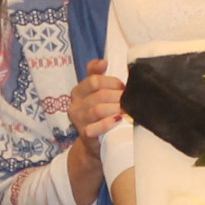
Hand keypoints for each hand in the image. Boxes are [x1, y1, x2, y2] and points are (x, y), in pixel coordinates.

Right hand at [64, 61, 125, 204]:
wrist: (96, 143)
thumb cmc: (101, 114)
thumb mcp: (98, 93)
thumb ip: (97, 75)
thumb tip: (102, 61)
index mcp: (78, 91)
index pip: (94, 80)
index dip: (112, 82)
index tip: (122, 87)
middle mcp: (75, 105)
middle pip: (98, 94)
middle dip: (117, 96)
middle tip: (129, 101)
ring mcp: (78, 121)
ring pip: (98, 109)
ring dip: (116, 109)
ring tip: (127, 111)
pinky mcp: (84, 135)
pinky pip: (95, 128)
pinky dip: (108, 123)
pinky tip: (118, 121)